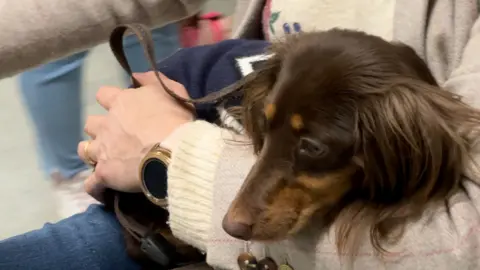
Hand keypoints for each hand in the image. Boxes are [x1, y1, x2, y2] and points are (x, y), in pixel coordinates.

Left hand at [78, 72, 193, 200]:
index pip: (103, 95)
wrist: (175, 151)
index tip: (121, 109)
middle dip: (100, 129)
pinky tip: (103, 190)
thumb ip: (152, 80)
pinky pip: (91, 184)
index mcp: (122, 102)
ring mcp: (102, 149)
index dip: (110, 101)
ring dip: (93, 154)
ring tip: (105, 161)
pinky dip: (96, 186)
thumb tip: (134, 76)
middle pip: (90, 124)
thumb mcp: (171, 92)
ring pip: (84, 151)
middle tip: (116, 138)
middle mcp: (107, 124)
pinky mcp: (104, 173)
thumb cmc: (176, 121)